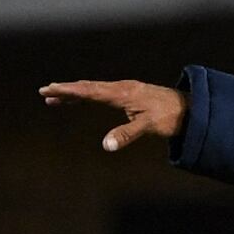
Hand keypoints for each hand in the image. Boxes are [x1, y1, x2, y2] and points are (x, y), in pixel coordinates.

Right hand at [40, 79, 187, 152]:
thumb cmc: (169, 117)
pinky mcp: (128, 95)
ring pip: (93, 89)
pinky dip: (86, 96)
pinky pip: (101, 93)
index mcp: (122, 93)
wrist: (189, 108)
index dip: (68, 91)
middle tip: (44, 92)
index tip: (50, 90)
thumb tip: (105, 146)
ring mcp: (124, 90)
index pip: (89, 91)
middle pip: (87, 87)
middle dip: (65, 90)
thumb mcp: (148, 127)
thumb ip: (126, 135)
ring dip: (73, 93)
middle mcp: (121, 88)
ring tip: (54, 98)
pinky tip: (79, 100)